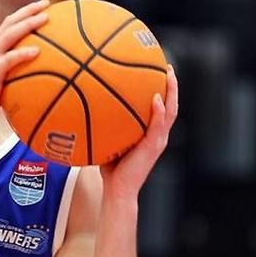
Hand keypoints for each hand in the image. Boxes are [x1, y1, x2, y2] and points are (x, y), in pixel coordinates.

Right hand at [0, 0, 48, 123]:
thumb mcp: (2, 82)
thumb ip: (15, 73)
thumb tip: (38, 75)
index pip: (9, 24)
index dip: (25, 13)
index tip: (42, 7)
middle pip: (11, 22)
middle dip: (29, 10)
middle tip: (47, 3)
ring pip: (10, 34)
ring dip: (29, 23)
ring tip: (46, 18)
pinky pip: (10, 58)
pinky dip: (23, 53)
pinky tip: (38, 51)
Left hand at [100, 65, 178, 201]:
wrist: (118, 190)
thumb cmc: (110, 168)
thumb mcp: (108, 141)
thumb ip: (105, 126)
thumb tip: (84, 105)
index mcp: (151, 133)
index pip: (161, 107)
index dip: (163, 89)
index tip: (159, 70)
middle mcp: (158, 135)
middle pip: (171, 104)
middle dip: (171, 85)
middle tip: (168, 66)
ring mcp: (158, 141)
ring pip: (171, 111)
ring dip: (171, 92)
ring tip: (169, 74)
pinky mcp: (153, 147)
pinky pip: (158, 126)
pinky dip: (159, 112)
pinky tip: (156, 98)